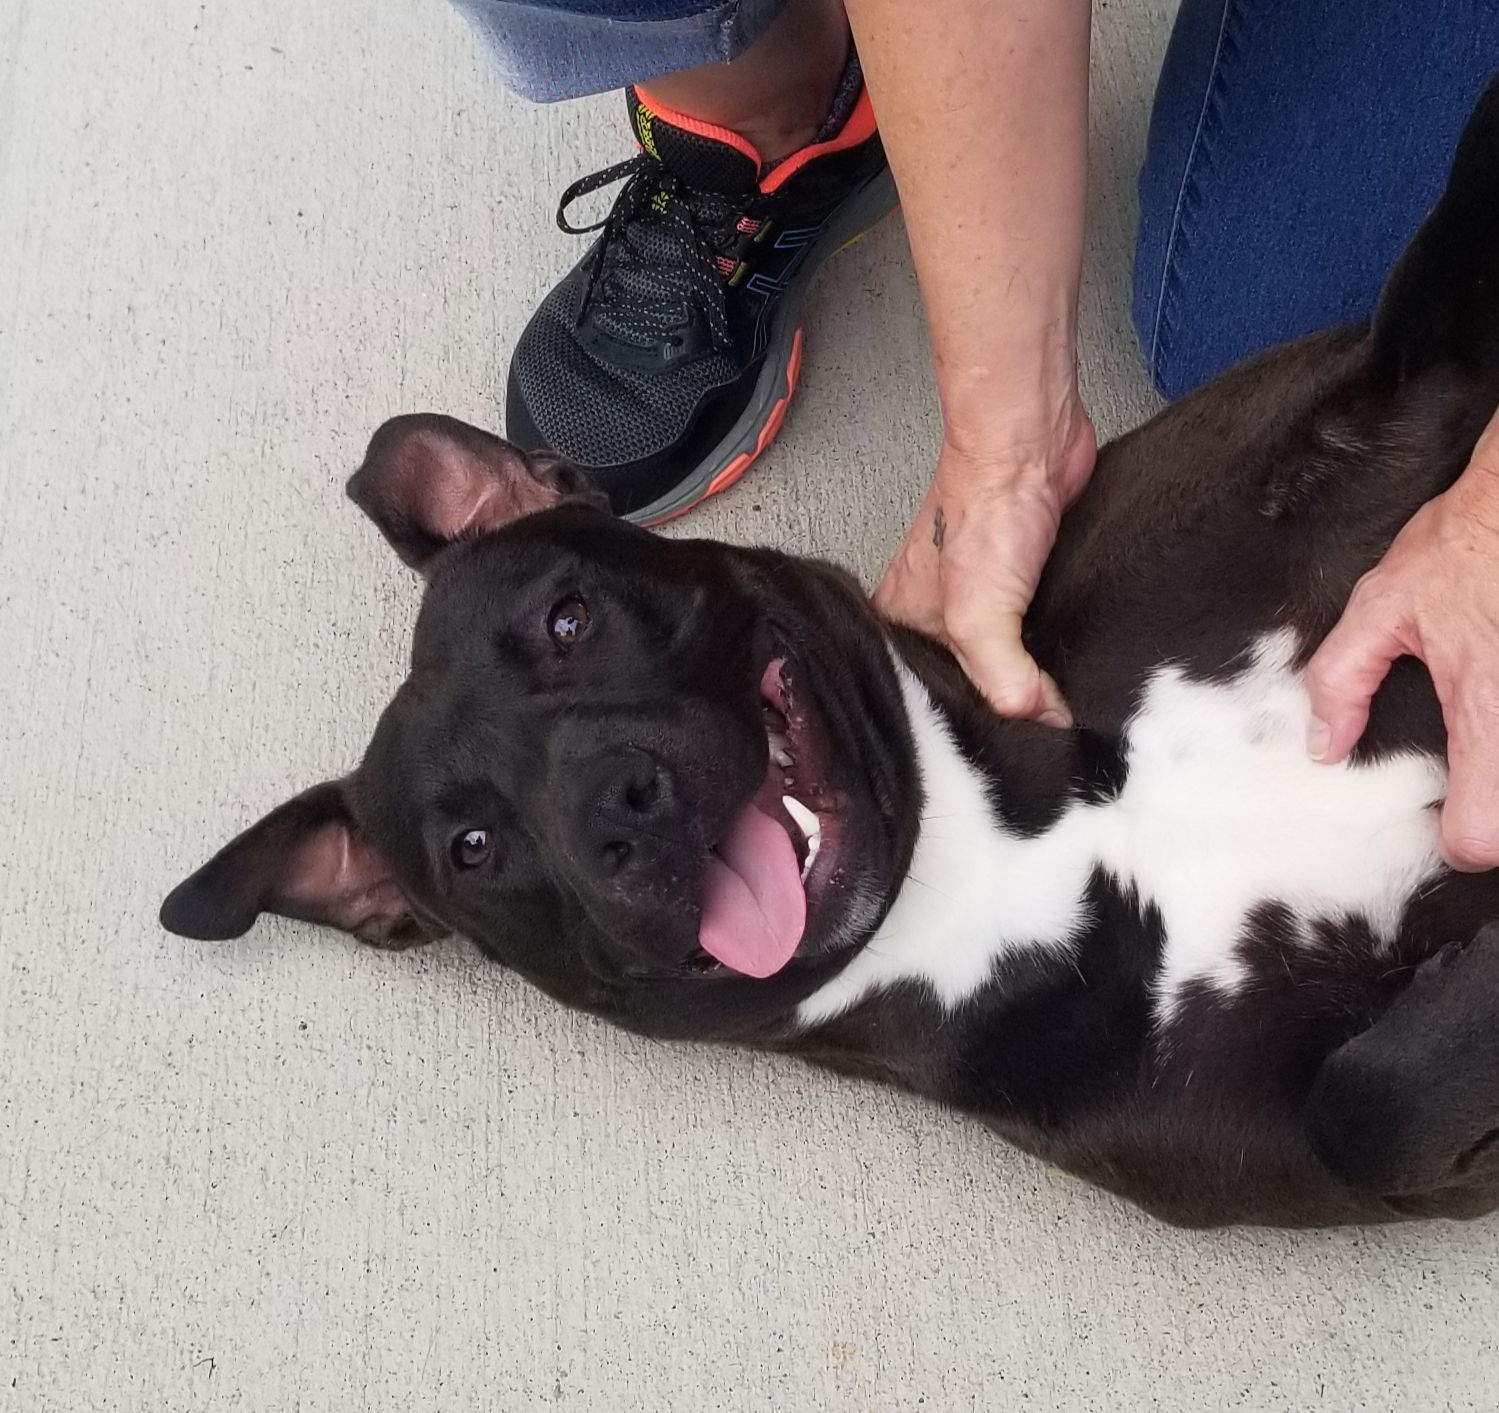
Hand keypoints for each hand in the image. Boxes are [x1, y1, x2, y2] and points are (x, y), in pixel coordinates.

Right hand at [875, 397, 1096, 723]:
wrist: (1032, 445)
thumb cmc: (985, 506)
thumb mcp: (979, 614)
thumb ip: (1003, 677)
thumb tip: (1038, 722)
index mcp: (902, 622)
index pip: (926, 694)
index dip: (962, 722)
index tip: (1000, 749)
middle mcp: (937, 614)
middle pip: (968, 681)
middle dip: (1000, 705)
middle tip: (1035, 740)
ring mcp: (983, 597)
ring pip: (1007, 658)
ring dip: (1034, 677)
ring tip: (1056, 710)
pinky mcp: (1026, 582)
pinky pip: (1039, 632)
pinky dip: (1056, 647)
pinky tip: (1071, 664)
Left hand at [1305, 414, 1498, 869]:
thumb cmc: (1470, 541)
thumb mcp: (1385, 604)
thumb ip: (1342, 680)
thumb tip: (1323, 745)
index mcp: (1489, 712)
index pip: (1484, 837)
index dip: (1461, 838)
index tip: (1448, 820)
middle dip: (1498, 804)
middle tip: (1473, 776)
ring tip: (1488, 734)